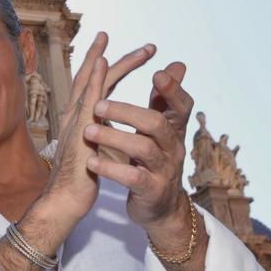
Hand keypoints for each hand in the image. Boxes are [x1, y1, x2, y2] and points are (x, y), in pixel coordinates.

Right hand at [38, 33, 156, 236]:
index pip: (95, 87)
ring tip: (120, 41)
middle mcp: (75, 115)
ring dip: (104, 58)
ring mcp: (75, 121)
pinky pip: (88, 99)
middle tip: (138, 43)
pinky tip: (102, 62)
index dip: (108, 67)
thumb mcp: (101, 150)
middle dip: (108, 55)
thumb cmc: (82, 180)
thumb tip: (123, 131)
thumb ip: (109, 135)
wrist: (66, 199)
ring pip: (89, 82)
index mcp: (81, 120)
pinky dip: (94, 78)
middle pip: (90, 77)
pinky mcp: (79, 130)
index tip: (127, 53)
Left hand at [83, 61, 193, 233]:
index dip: (173, 90)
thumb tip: (176, 65)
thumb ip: (162, 100)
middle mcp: (172, 147)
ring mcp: (163, 170)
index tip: (157, 73)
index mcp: (173, 130)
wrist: (158, 206)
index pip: (182, 105)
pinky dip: (111, 168)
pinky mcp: (151, 190)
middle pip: (156, 123)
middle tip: (98, 104)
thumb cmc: (153, 160)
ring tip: (88, 131)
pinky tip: (91, 161)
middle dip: (127, 111)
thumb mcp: (159, 131)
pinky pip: (132, 178)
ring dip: (113, 137)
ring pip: (143, 149)